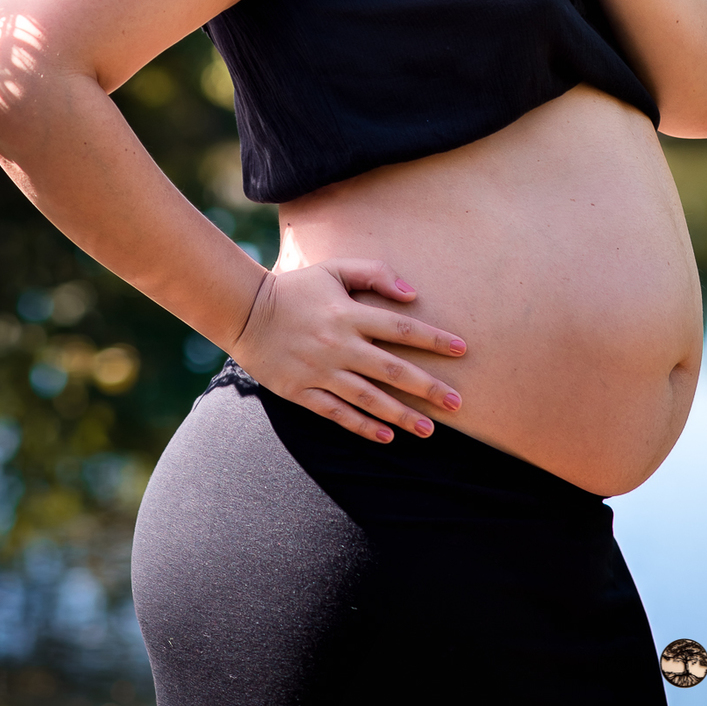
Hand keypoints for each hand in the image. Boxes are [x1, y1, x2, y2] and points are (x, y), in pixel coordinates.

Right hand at [228, 260, 466, 442]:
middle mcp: (339, 345)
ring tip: (429, 429)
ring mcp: (320, 371)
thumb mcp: (333, 269)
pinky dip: (362, 426)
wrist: (245, 311)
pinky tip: (387, 436)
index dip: (433, 339)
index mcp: (349, 313)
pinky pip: (337, 413)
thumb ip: (373, 273)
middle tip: (458, 404)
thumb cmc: (296, 287)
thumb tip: (411, 294)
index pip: (401, 328)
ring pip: (368, 398)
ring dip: (401, 414)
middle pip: (392, 369)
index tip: (462, 350)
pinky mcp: (301, 391)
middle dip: (427, 387)